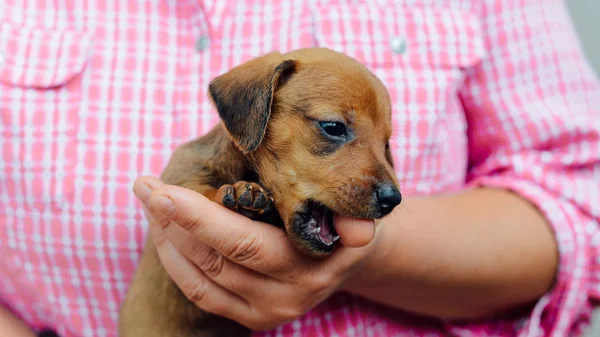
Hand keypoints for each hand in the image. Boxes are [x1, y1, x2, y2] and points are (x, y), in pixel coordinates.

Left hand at [132, 176, 379, 330]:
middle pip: (217, 259)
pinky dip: (176, 262)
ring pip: (203, 276)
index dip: (199, 217)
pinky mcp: (251, 319)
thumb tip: (282, 148)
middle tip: (145, 186)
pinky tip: (164, 232)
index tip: (163, 189)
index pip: (244, 242)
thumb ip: (328, 188)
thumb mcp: (344, 199)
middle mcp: (293, 293)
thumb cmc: (336, 213)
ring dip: (169, 237)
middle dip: (173, 221)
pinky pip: (201, 293)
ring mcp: (270, 310)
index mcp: (313, 260)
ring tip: (151, 200)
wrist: (346, 258)